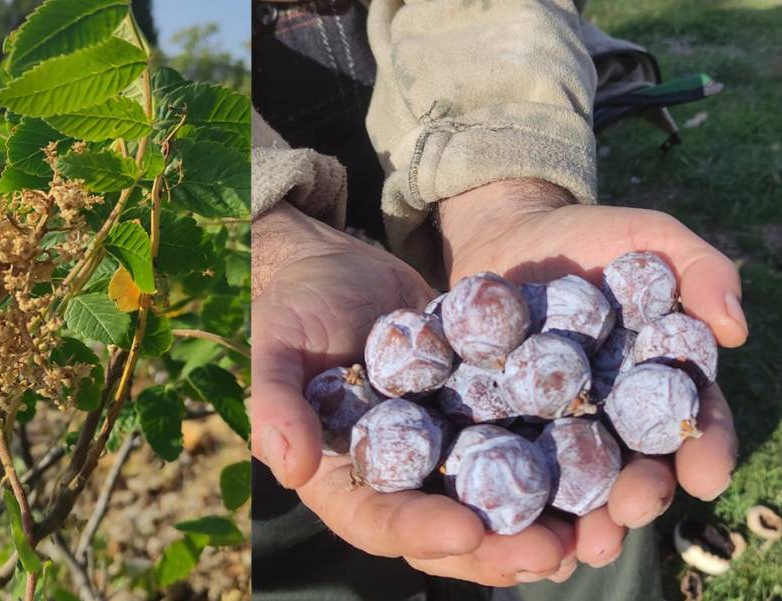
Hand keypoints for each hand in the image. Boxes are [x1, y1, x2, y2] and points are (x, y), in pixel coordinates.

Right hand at [252, 202, 576, 584]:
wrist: (335, 265)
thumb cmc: (290, 305)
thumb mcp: (273, 345)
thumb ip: (273, 403)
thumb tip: (290, 467)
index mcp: (341, 476)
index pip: (378, 520)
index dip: (421, 531)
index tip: (468, 530)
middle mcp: (396, 477)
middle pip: (448, 529)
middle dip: (500, 546)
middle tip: (554, 549)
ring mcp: (441, 450)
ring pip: (494, 501)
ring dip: (544, 520)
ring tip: (597, 529)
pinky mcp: (476, 417)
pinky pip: (518, 446)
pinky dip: (560, 462)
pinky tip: (608, 464)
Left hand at [438, 180, 742, 564]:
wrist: (507, 233)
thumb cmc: (588, 235)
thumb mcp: (649, 237)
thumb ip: (699, 270)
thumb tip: (734, 332)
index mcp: (660, 380)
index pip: (693, 421)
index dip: (704, 449)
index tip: (703, 474)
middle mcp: (614, 413)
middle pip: (634, 465)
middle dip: (639, 495)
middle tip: (629, 514)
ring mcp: (558, 422)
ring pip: (576, 480)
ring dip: (581, 517)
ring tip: (578, 544)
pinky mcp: (504, 422)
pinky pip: (513, 462)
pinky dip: (516, 493)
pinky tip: (513, 520)